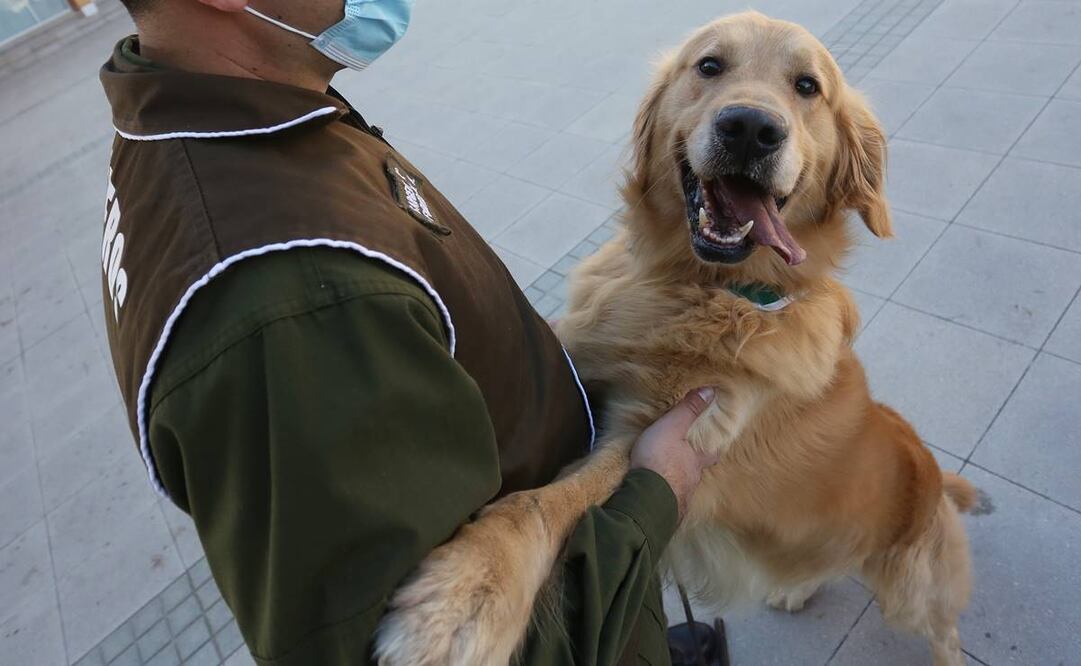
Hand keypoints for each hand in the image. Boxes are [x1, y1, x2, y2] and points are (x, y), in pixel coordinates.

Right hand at [630, 388, 719, 518]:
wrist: (647, 498)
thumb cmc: (660, 459)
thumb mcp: (673, 427)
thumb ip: (689, 410)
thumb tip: (711, 391)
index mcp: (696, 458)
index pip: (712, 450)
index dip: (714, 444)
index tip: (716, 440)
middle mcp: (692, 477)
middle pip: (700, 469)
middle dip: (697, 463)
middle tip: (693, 458)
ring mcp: (680, 494)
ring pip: (684, 483)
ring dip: (679, 478)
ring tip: (672, 472)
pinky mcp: (666, 507)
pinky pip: (669, 497)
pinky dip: (666, 492)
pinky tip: (659, 492)